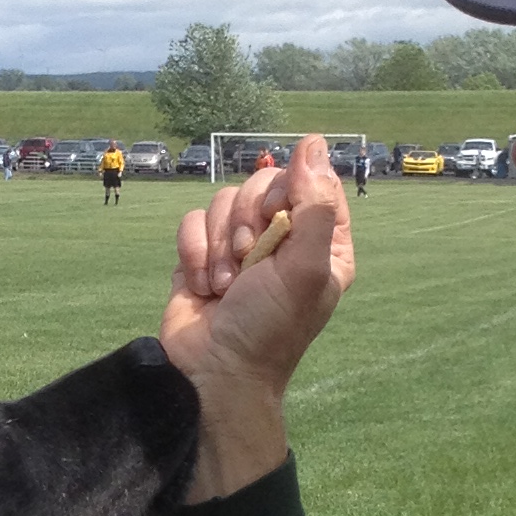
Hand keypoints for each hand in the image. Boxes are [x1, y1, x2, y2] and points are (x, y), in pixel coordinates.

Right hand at [160, 134, 354, 498]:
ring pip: (223, 201)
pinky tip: (203, 286)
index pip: (311, 182)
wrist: (216, 372)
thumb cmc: (270, 328)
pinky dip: (193, 253)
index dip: (288, 194)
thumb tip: (313, 142)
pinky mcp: (202, 254)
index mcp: (322, 242)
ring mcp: (239, 246)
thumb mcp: (306, 269)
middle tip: (248, 262)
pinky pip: (193, 221)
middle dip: (247, 223)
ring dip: (219, 246)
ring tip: (225, 286)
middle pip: (261, 184)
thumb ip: (315, 204)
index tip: (278, 222)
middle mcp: (282, 239)